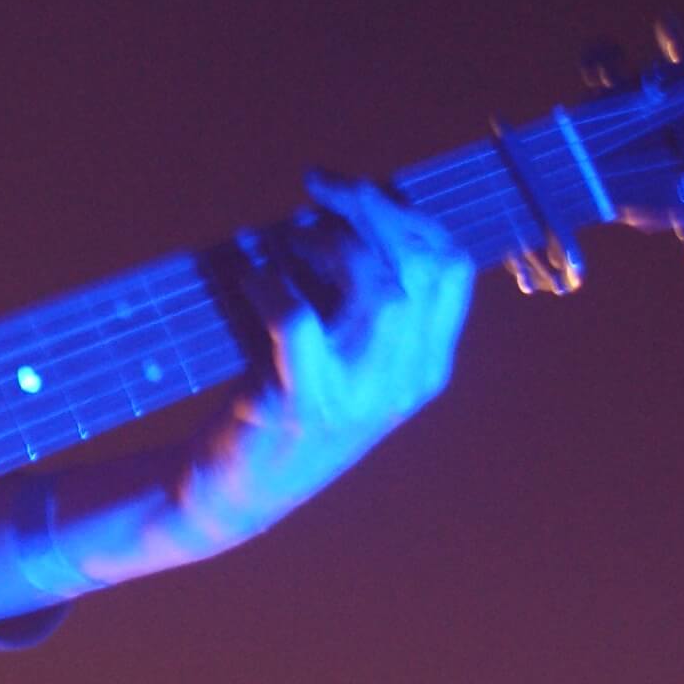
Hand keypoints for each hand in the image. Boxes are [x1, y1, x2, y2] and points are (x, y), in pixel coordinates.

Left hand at [157, 172, 474, 565]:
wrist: (232, 494)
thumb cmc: (279, 399)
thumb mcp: (339, 351)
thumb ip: (355, 293)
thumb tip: (341, 204)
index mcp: (425, 364)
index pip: (450, 266)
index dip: (405, 211)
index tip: (351, 190)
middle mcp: (405, 382)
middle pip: (423, 267)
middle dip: (370, 209)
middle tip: (317, 189)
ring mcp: (358, 398)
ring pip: (382, 291)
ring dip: (328, 243)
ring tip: (284, 240)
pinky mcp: (301, 405)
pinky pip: (297, 321)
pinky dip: (270, 284)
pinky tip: (249, 281)